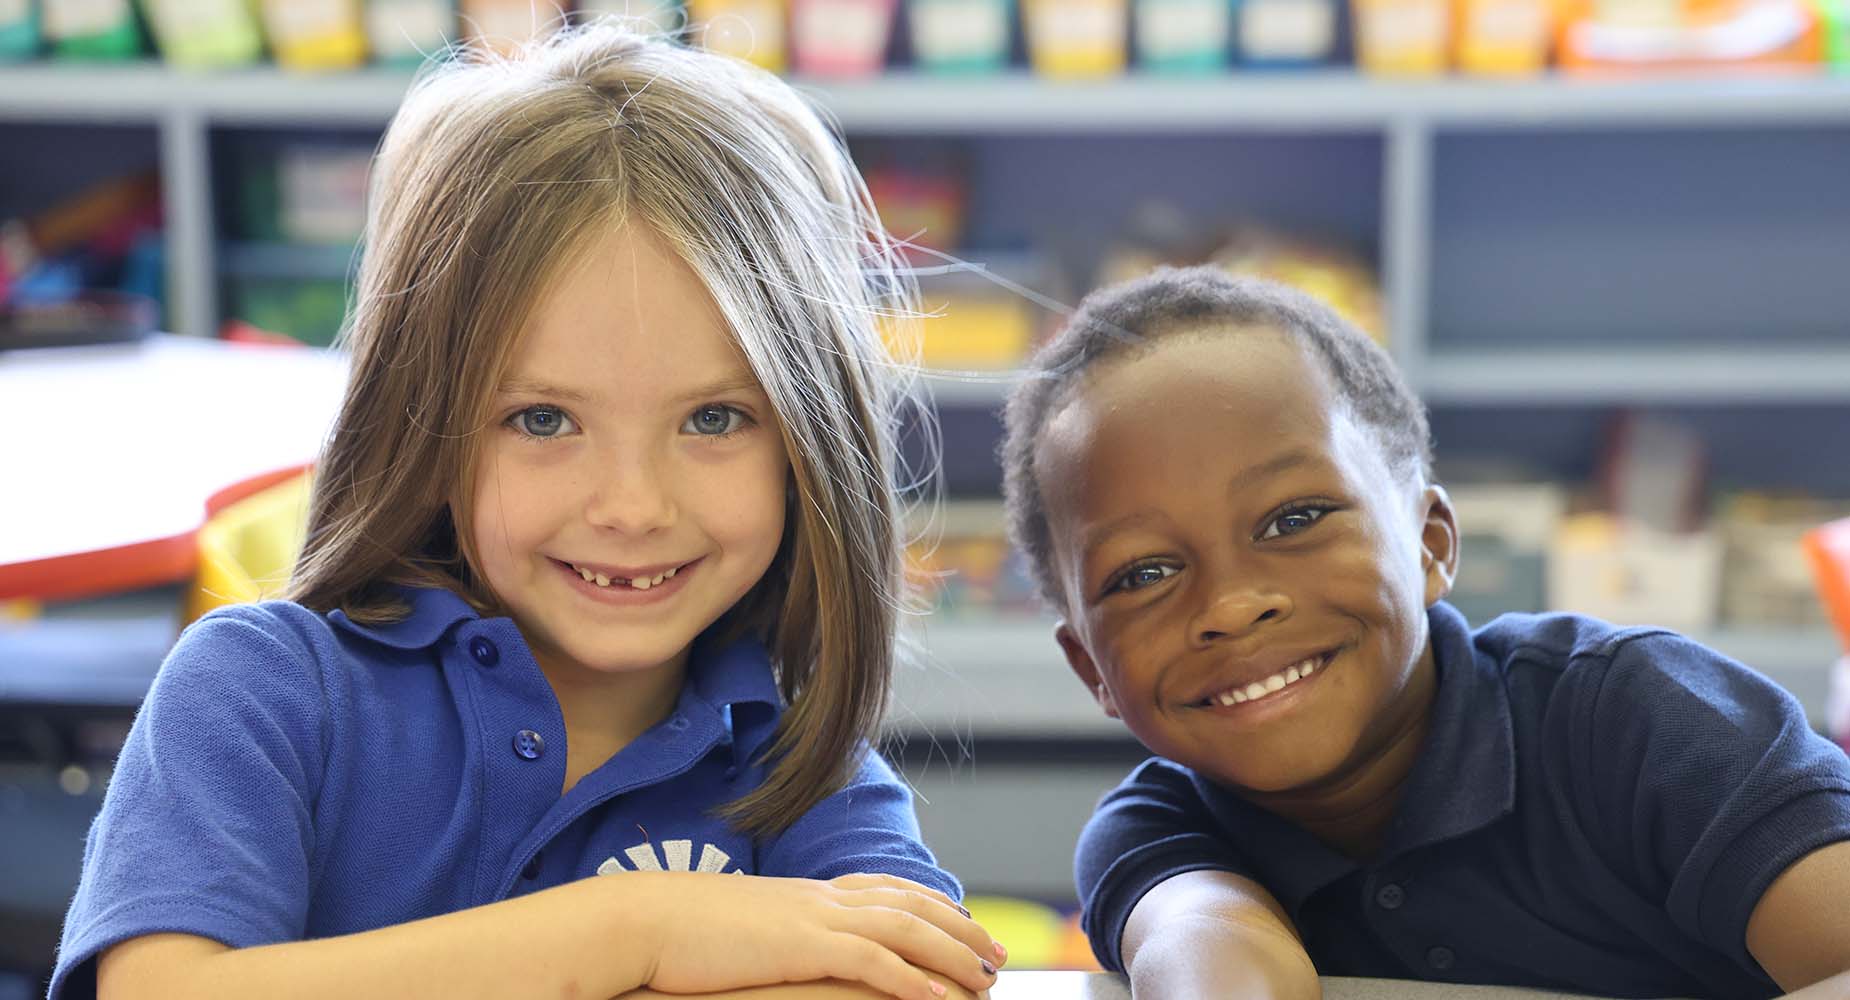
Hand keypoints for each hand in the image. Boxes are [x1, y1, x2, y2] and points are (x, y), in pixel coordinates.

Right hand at [630, 872, 1003, 999]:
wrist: (642, 920)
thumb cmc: (675, 933)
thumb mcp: (737, 931)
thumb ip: (772, 937)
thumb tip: (778, 951)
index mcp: (805, 893)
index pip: (885, 888)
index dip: (930, 903)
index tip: (962, 919)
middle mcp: (819, 898)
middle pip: (910, 903)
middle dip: (960, 927)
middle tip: (998, 954)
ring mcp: (814, 918)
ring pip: (906, 929)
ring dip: (954, 953)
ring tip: (987, 979)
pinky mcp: (803, 946)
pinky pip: (874, 962)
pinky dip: (914, 978)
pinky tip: (942, 999)